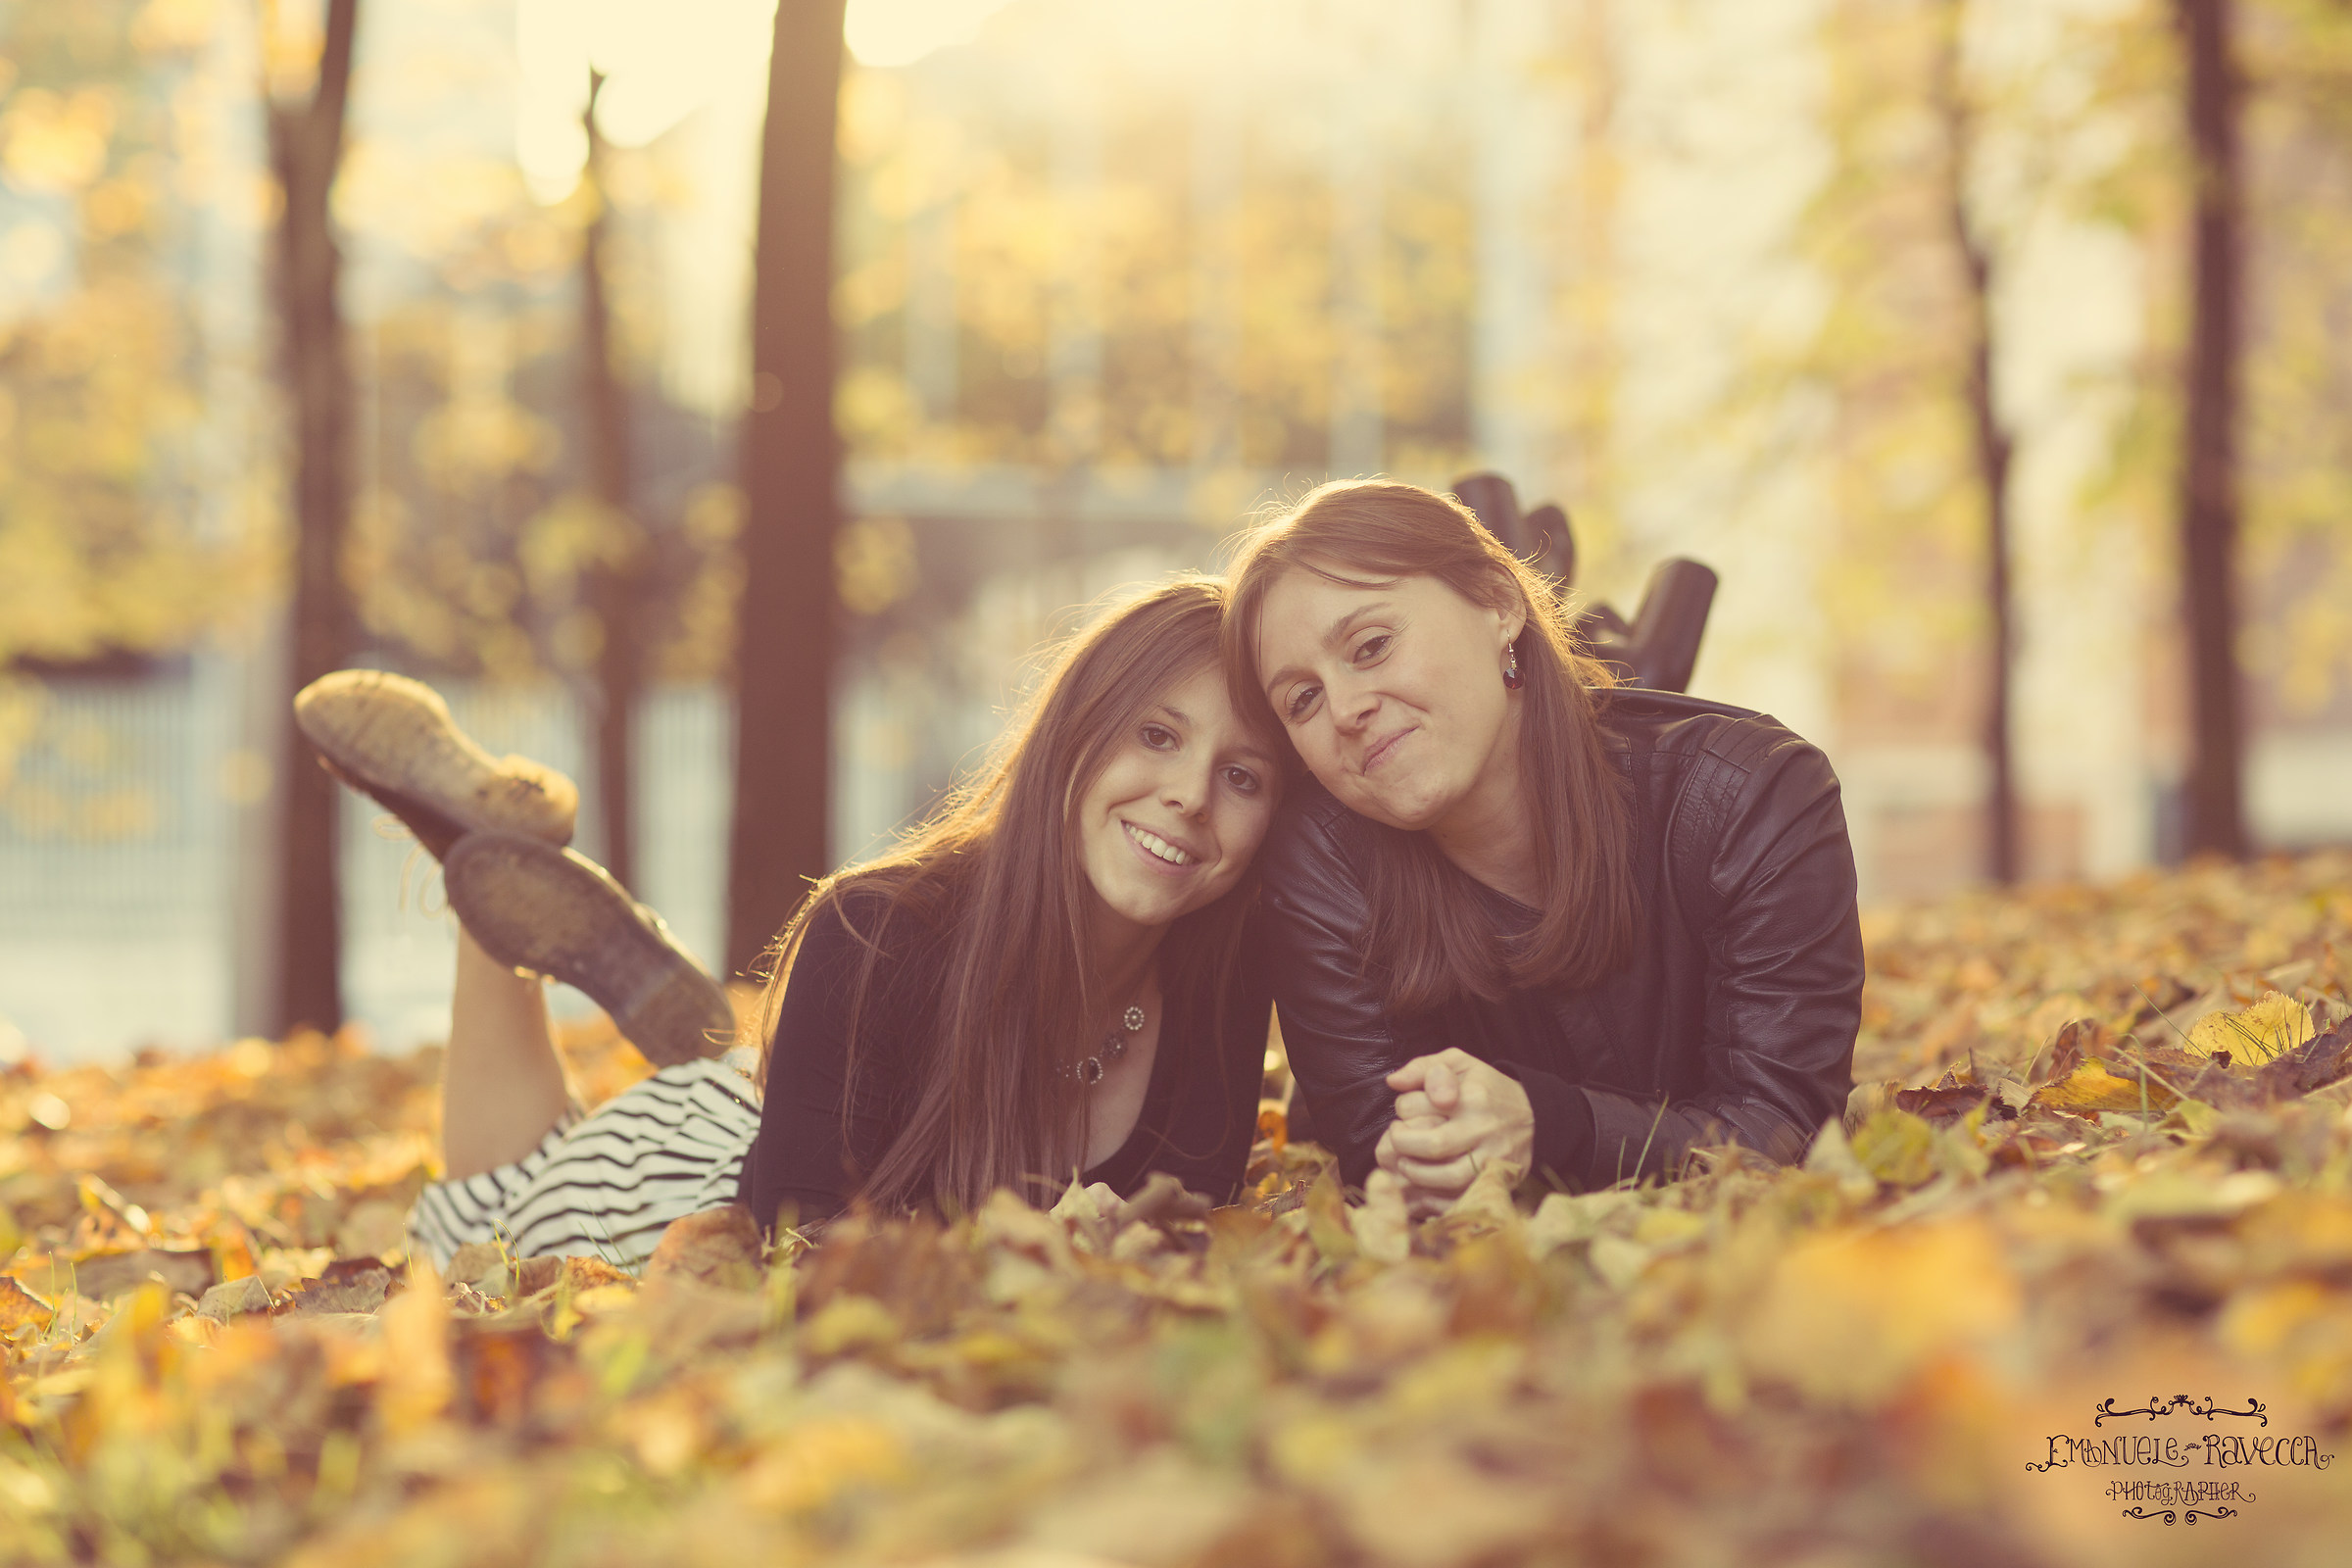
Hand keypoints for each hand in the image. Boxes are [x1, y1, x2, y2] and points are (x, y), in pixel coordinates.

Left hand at [1372, 1049, 1533, 1208]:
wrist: (1536, 1117)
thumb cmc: (1488, 1089)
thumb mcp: (1459, 1064)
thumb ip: (1423, 1067)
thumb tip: (1393, 1081)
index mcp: (1471, 1096)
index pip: (1419, 1106)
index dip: (1403, 1108)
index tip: (1406, 1111)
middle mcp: (1483, 1128)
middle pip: (1432, 1145)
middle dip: (1402, 1144)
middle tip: (1398, 1139)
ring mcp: (1492, 1157)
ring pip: (1447, 1177)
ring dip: (1416, 1173)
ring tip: (1407, 1162)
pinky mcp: (1497, 1179)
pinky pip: (1462, 1197)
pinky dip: (1438, 1198)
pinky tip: (1425, 1187)